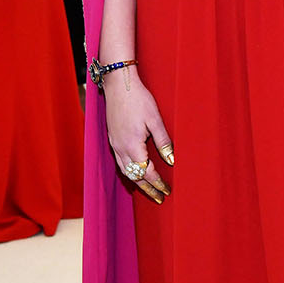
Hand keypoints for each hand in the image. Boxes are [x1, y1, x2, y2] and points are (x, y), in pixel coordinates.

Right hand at [100, 69, 171, 204]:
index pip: (146, 172)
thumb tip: (171, 161)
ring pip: (125, 170)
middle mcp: (120, 148)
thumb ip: (163, 141)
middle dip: (147, 188)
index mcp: (133, 145)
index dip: (157, 183)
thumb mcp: (155, 119)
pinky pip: (119, 161)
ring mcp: (114, 144)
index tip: (167, 191)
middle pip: (134, 176)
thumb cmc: (138, 99)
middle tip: (159, 198)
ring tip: (149, 189)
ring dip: (137, 182)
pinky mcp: (112, 138)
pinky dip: (128, 171)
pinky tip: (135, 171)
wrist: (118, 84)